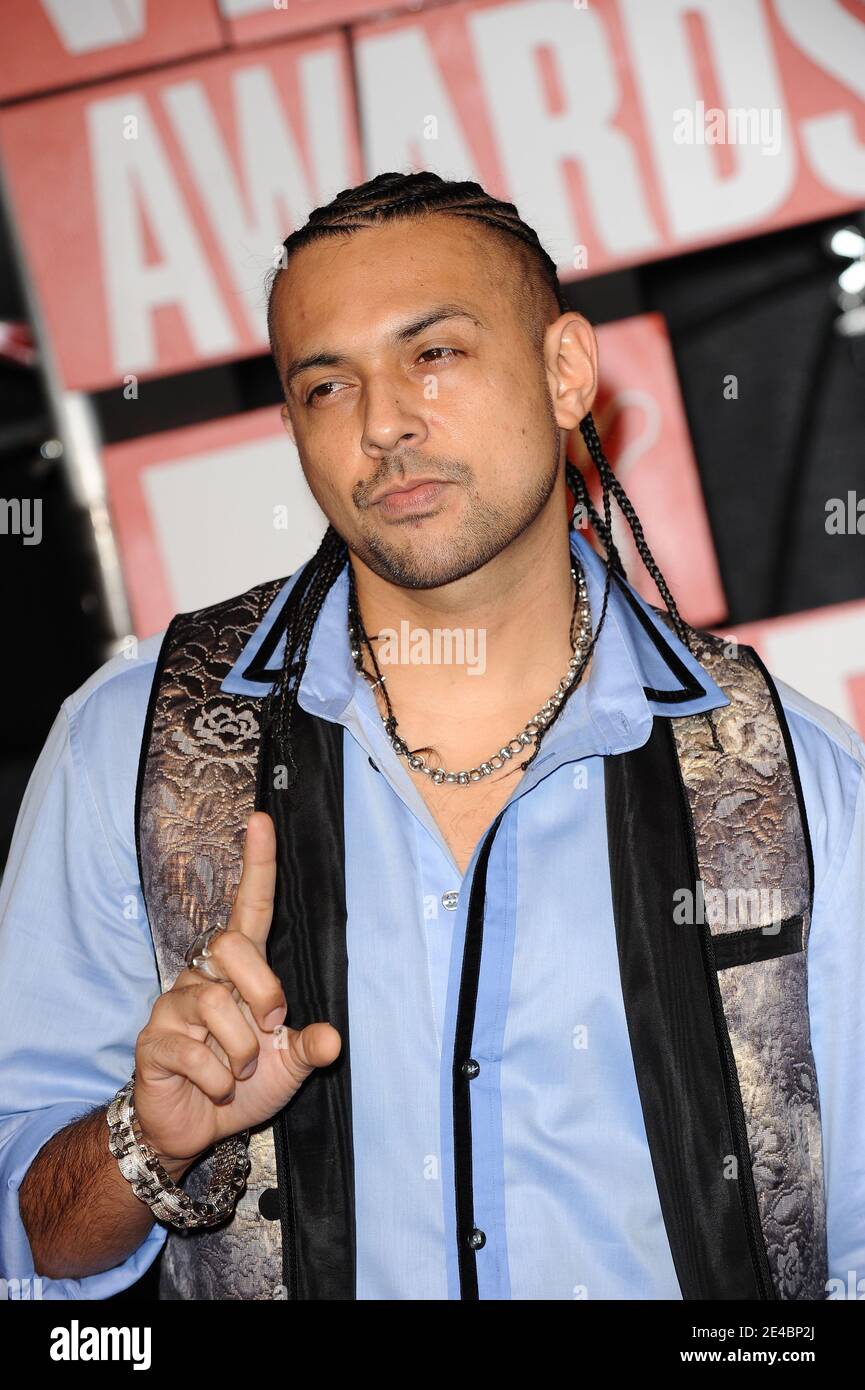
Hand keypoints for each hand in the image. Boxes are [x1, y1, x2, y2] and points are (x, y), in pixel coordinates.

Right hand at [132, 811, 340, 1171]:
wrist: (194, 1127)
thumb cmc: (241, 1084)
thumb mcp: (287, 1066)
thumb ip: (308, 1048)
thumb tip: (332, 1040)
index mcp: (238, 972)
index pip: (248, 907)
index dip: (256, 865)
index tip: (261, 821)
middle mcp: (201, 976)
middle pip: (230, 946)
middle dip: (261, 991)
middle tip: (269, 1030)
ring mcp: (172, 1006)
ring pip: (213, 1004)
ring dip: (241, 1050)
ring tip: (239, 1070)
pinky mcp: (153, 1041)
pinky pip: (192, 1050)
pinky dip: (217, 1078)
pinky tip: (216, 1087)